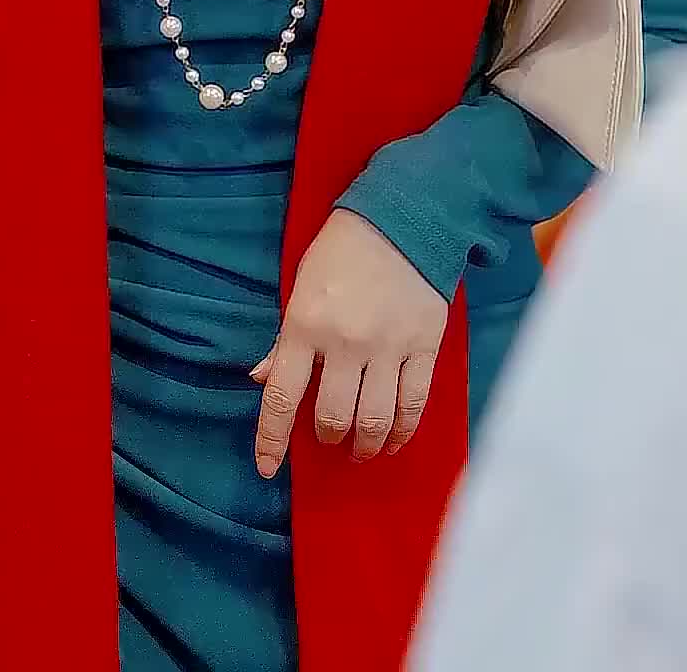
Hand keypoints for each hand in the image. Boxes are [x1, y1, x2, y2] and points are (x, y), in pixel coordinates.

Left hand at [251, 210, 448, 477]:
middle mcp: (345, 341)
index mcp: (305, 324)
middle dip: (327, 438)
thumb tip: (261, 380)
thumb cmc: (340, 252)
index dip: (272, 440)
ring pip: (375, 419)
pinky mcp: (424, 346)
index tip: (267, 468)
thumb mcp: (300, 286)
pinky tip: (396, 440)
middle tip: (329, 439)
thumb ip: (283, 338)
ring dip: (365, 444)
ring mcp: (387, 346)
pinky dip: (403, 431)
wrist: (401, 219)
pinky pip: (414, 404)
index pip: (281, 397)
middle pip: (333, 416)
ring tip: (361, 448)